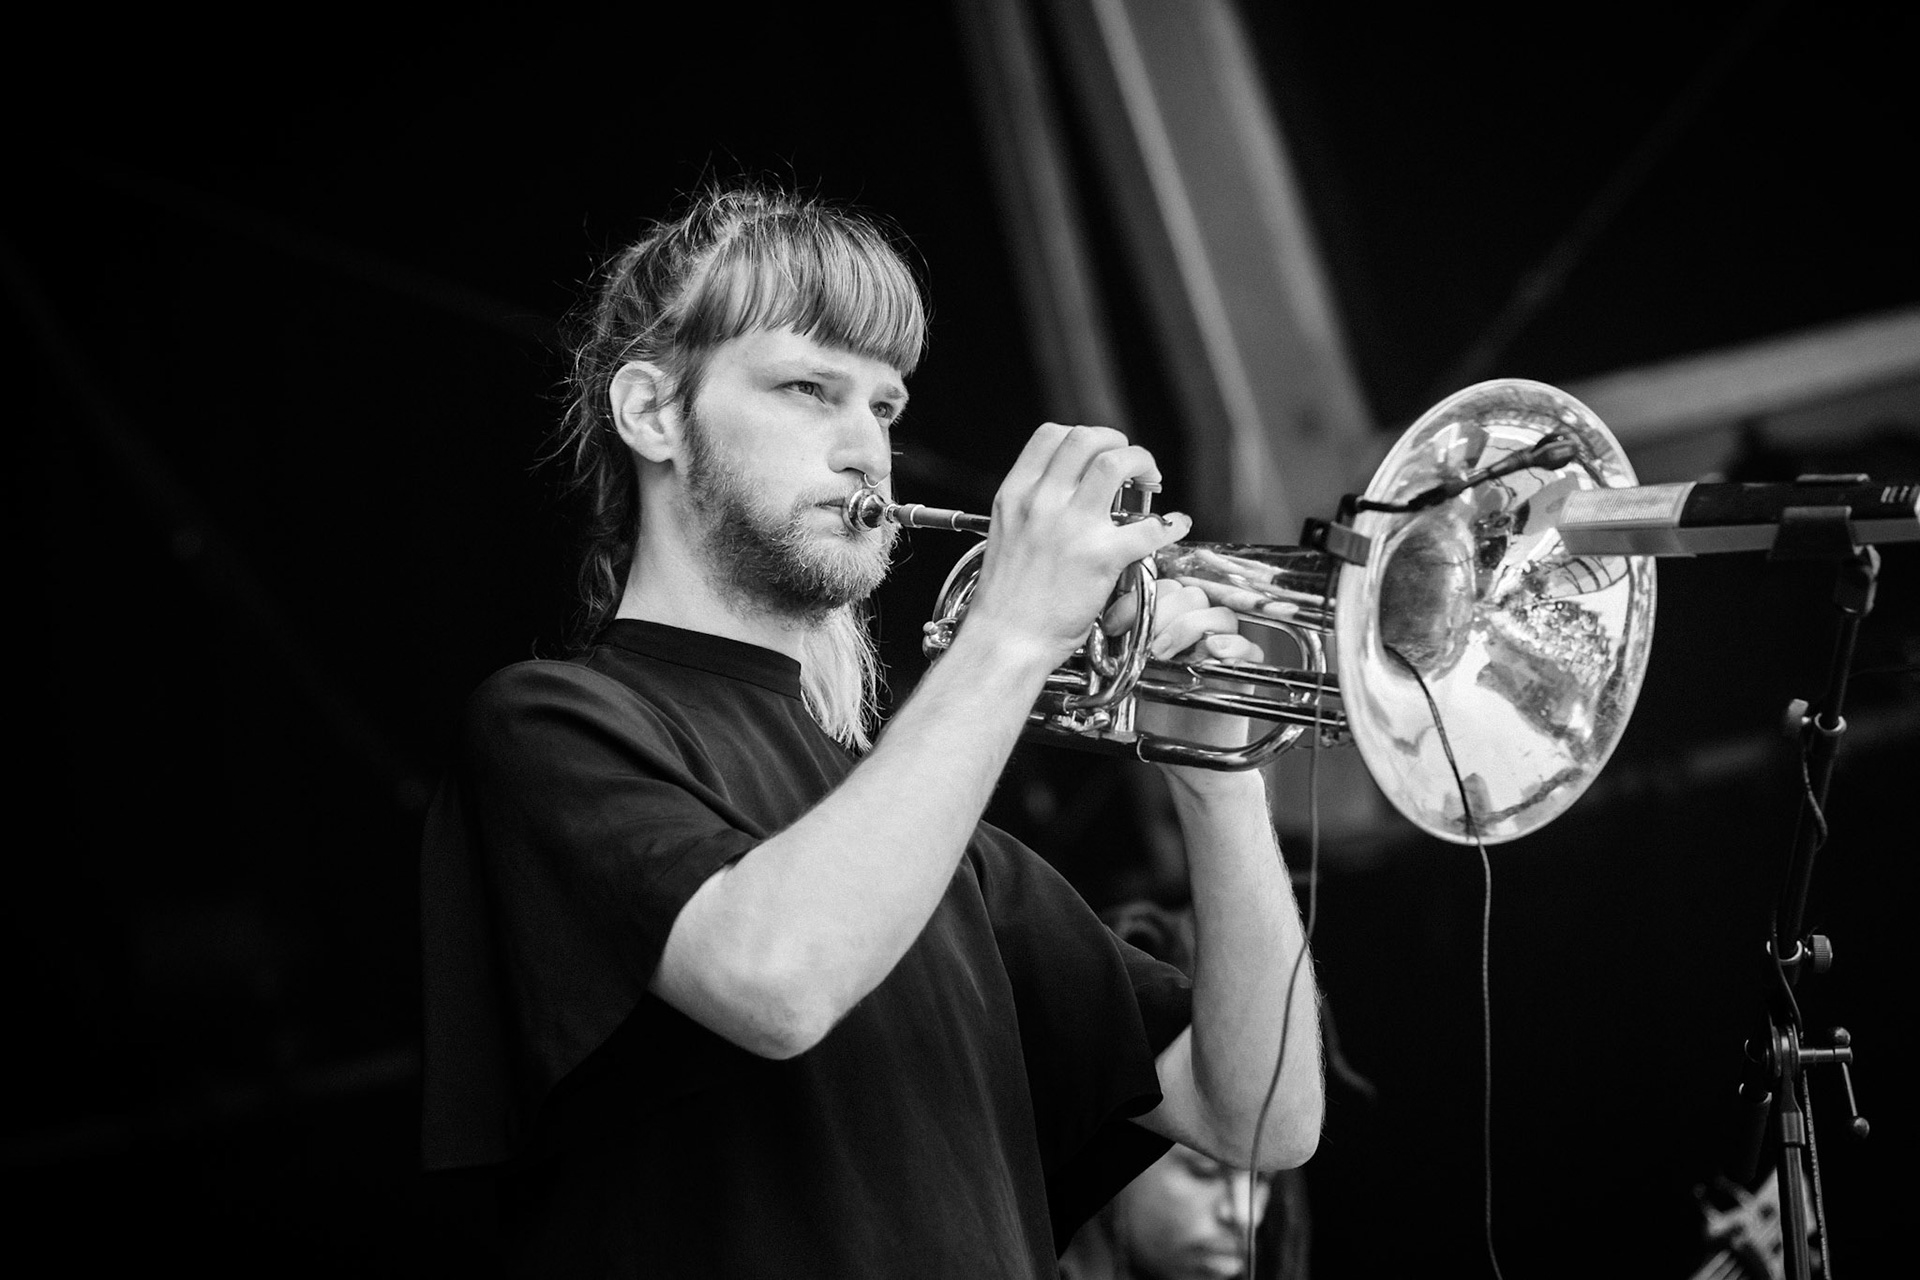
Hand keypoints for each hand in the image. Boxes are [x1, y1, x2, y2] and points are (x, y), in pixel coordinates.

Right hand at [962, 424, 1191, 671]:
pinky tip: (1174, 526)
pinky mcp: (1100, 557)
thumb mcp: (1006, 533)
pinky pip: (1148, 526)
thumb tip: (1068, 491)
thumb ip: (1033, 506)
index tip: (1098, 453)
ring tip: (1150, 482)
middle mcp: (1042, 502)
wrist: (1006, 639)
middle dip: (1119, 443)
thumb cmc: (1006, 598)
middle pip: (1088, 439)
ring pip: (1117, 462)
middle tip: (1132, 466)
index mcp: (1016, 494)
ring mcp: (1072, 527)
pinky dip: (1169, 524)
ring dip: (1142, 463)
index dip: (1084, 437)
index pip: (1052, 435)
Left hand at [1133, 577, 1264, 754]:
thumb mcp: (1130, 674)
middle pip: (1193, 596)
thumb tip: (1112, 621)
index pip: (1166, 589)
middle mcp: (1198, 630)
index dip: (1141, 599)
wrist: (1182, 755)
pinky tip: (1213, 654)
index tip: (1119, 623)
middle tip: (1147, 645)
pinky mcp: (1244, 671)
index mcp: (1171, 623)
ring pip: (1220, 616)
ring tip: (1168, 655)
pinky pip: (1249, 647)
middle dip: (1165, 614)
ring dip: (1191, 627)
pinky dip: (1232, 647)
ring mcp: (1223, 648)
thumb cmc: (1155, 715)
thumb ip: (1128, 644)